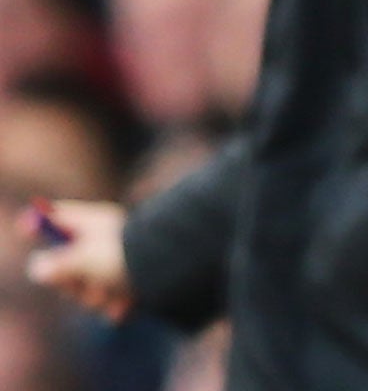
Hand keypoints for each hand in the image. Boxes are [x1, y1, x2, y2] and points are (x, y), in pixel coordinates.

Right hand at [21, 200, 131, 321]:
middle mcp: (107, 241)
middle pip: (67, 265)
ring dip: (96, 297)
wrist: (184, 270)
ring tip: (113, 291)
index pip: (61, 217)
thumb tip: (37, 267)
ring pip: (88, 289)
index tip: (27, 228)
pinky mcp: (133, 284)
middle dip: (72, 283)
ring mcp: (119, 262)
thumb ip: (58, 265)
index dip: (42, 224)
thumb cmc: (129, 257)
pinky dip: (117, 306)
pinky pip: (111, 301)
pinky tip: (127, 305)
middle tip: (83, 283)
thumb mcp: (86, 260)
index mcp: (96, 223)